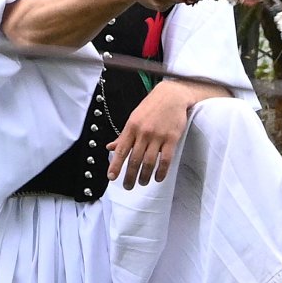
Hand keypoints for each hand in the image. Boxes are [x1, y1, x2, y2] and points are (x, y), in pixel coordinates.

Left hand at [107, 80, 222, 188]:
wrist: (172, 95)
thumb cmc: (151, 107)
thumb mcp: (134, 118)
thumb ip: (123, 135)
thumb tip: (110, 147)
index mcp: (131, 127)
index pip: (121, 150)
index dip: (116, 165)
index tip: (112, 177)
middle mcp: (143, 133)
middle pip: (135, 160)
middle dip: (130, 176)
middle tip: (128, 187)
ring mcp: (158, 136)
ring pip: (149, 162)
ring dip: (145, 176)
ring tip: (142, 183)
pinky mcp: (172, 138)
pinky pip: (166, 160)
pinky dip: (161, 171)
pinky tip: (158, 178)